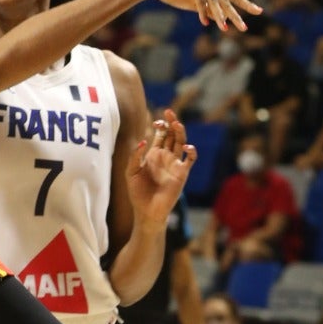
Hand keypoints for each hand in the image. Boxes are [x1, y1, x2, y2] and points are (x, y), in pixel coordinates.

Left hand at [127, 107, 196, 225]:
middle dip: (172, 122)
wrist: (147, 211)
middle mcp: (166, 156)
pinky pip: (190, 160)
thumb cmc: (138, 193)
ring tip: (177, 123)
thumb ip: (135, 156)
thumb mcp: (131, 172)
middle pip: (172, 134)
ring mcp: (175, 164)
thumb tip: (143, 141)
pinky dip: (191, 152)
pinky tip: (187, 147)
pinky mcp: (182, 173)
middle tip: (169, 112)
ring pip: (182, 143)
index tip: (157, 121)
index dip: (161, 125)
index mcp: (154, 154)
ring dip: (181, 132)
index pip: (161, 134)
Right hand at [146, 0, 261, 31]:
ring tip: (225, 29)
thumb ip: (209, 9)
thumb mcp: (195, 4)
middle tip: (244, 27)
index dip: (245, 3)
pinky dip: (202, 11)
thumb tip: (224, 19)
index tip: (259, 11)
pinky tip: (204, 23)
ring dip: (219, 16)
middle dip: (235, 14)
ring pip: (213, 0)